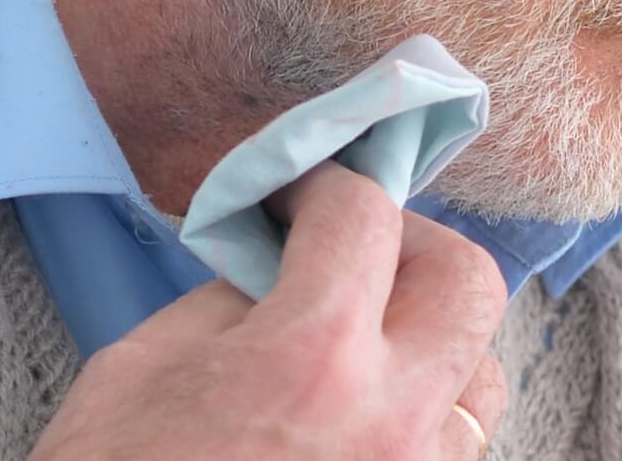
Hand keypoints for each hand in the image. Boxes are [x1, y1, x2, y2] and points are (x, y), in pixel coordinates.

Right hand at [31, 164, 511, 459]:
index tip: (301, 197)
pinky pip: (454, 446)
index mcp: (311, 361)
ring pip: (481, 374)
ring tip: (361, 343)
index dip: (326, 188)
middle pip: (469, 283)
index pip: (365, 220)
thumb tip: (281, 266)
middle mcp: (391, 421)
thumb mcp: (140, 369)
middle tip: (353, 251)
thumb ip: (231, 299)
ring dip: (431, 339)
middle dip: (415, 247)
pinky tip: (359, 414)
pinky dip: (423, 413)